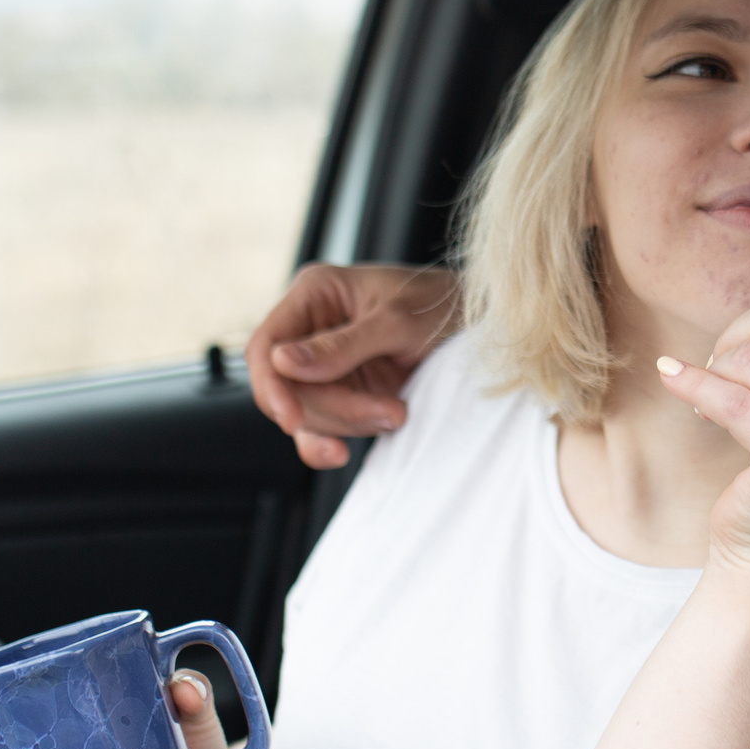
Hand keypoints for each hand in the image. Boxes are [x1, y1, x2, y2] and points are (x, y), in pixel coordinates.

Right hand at [246, 263, 460, 468]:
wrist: (484, 325)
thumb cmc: (444, 305)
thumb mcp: (399, 321)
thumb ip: (342, 344)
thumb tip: (282, 363)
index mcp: (315, 294)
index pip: (265, 346)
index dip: (270, 385)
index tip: (293, 417)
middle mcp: (312, 330)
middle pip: (285, 389)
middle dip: (331, 409)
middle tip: (388, 411)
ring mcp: (327, 365)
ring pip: (306, 414)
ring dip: (348, 424)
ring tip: (399, 412)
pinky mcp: (345, 393)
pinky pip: (321, 428)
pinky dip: (333, 441)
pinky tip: (343, 454)